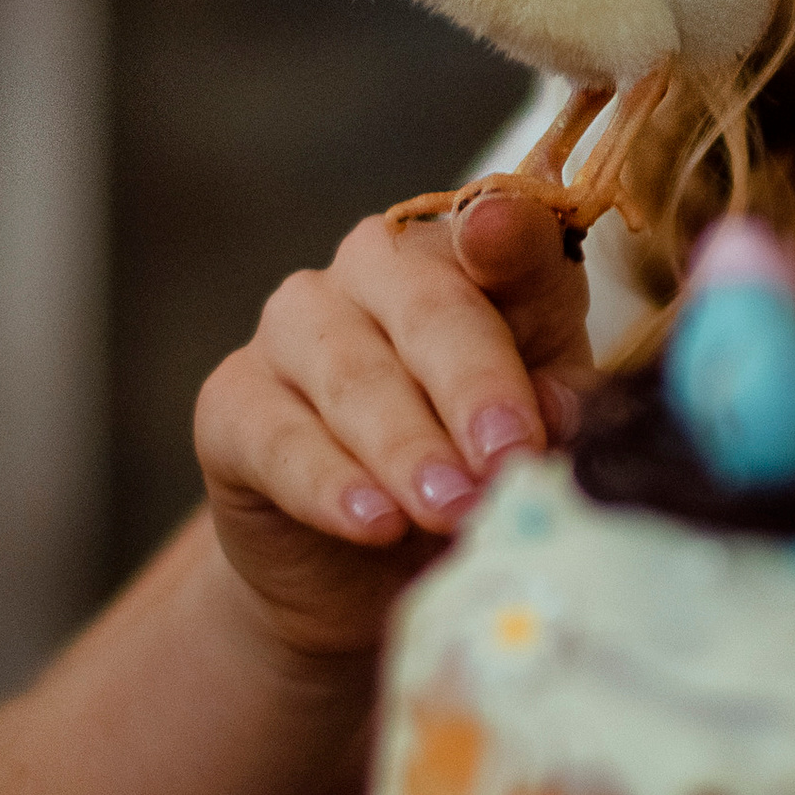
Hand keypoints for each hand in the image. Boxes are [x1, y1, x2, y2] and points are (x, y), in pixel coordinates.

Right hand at [195, 189, 599, 665]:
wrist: (365, 567)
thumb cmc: (470, 465)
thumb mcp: (539, 430)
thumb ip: (558, 407)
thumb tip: (563, 409)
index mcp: (468, 254)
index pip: (499, 227)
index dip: (506, 232)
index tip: (505, 236)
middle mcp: (374, 268)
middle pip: (429, 307)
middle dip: (474, 387)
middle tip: (509, 459)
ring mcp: (294, 328)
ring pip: (352, 375)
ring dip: (408, 447)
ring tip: (453, 508)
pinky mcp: (231, 403)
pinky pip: (277, 436)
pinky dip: (329, 483)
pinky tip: (372, 521)